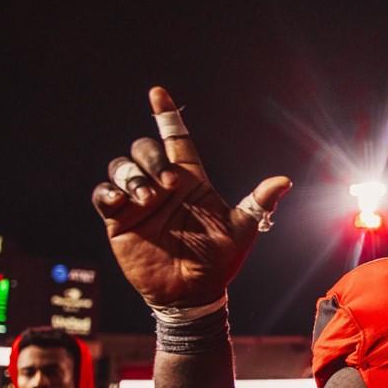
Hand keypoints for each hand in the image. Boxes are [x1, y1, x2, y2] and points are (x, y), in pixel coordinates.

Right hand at [92, 87, 291, 307]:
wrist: (192, 294)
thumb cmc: (219, 261)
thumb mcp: (243, 230)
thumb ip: (259, 203)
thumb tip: (285, 180)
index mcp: (191, 181)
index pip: (176, 139)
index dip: (166, 115)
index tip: (158, 93)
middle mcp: (162, 186)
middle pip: (145, 149)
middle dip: (151, 158)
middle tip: (167, 184)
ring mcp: (139, 202)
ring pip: (121, 167)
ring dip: (130, 174)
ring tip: (145, 197)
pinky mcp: (119, 221)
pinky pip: (102, 195)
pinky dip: (108, 193)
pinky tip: (121, 202)